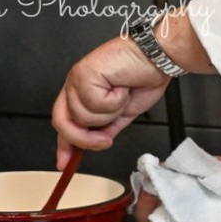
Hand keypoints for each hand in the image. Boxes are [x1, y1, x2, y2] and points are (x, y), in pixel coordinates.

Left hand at [52, 36, 169, 166]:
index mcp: (82, 94)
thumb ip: (106, 128)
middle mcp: (76, 86)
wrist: (156, 58)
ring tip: (121, 95)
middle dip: (85, 139)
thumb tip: (95, 144)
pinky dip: (114, 101)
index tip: (65, 163)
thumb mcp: (122, 113)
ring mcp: (78, 79)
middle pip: (64, 123)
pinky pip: (95, 104)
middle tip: (105, 139)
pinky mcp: (84, 74)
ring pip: (83, 117)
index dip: (64, 146)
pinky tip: (121, 87)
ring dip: (109, 113)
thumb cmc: (143, 76)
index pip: (65, 123)